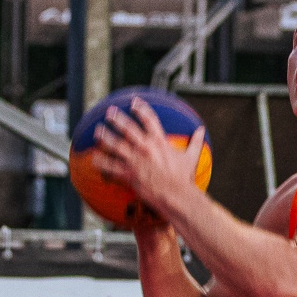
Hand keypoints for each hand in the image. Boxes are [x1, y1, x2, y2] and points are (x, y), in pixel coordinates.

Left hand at [90, 96, 208, 219]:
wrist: (176, 195)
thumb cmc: (184, 178)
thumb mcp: (191, 157)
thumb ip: (195, 142)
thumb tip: (201, 130)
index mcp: (160, 142)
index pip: (149, 119)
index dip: (141, 109)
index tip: (133, 102)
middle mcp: (146, 148)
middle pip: (128, 129)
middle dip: (117, 119)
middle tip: (109, 112)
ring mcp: (136, 160)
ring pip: (116, 145)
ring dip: (106, 137)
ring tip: (98, 131)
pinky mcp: (129, 174)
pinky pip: (112, 167)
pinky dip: (102, 163)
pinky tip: (94, 159)